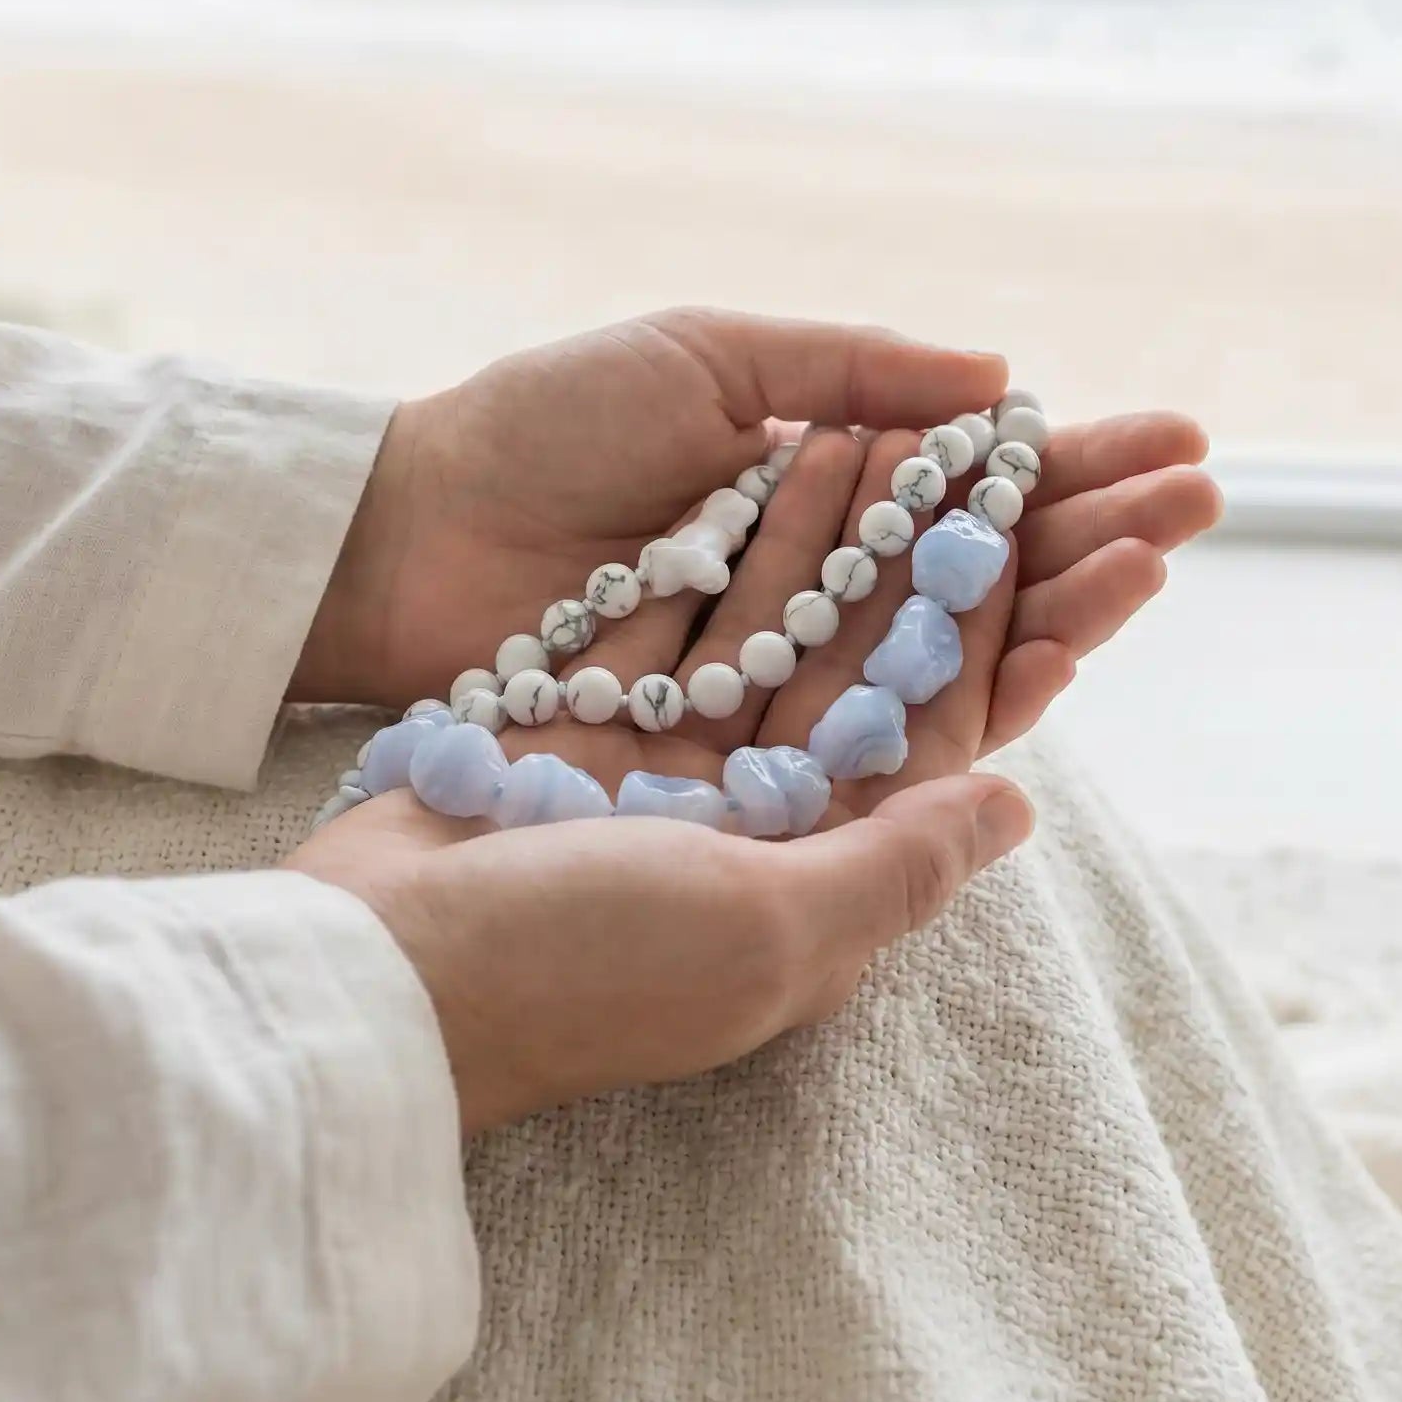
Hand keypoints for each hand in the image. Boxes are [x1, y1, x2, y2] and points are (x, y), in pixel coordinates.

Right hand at [287, 413, 1219, 1131]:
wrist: (374, 968)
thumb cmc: (580, 962)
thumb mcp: (764, 930)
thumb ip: (897, 865)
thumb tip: (1017, 804)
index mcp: (812, 886)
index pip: (928, 741)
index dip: (988, 631)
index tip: (1028, 527)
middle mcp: (751, 827)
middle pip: (858, 675)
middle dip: (915, 567)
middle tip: (965, 456)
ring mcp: (664, 775)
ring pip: (766, 633)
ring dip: (818, 539)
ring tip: (867, 433)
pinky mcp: (585, 730)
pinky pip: (672, 622)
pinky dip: (714, 550)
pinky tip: (755, 463)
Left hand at [290, 307, 1217, 753]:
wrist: (417, 533)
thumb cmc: (547, 427)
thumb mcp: (706, 355)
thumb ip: (848, 367)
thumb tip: (1000, 378)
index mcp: (817, 480)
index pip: (974, 482)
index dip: (1072, 465)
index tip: (1175, 441)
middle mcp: (823, 580)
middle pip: (989, 566)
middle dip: (1097, 530)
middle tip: (1204, 500)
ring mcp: (798, 664)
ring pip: (959, 644)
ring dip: (1064, 603)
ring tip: (1161, 559)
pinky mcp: (759, 741)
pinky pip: (887, 720)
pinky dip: (975, 689)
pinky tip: (1062, 652)